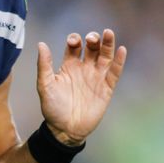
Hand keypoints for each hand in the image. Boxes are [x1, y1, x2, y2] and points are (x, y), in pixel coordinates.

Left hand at [36, 29, 127, 145]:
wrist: (65, 129)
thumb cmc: (52, 107)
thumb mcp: (45, 85)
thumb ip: (44, 65)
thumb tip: (41, 44)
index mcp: (69, 65)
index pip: (74, 46)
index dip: (75, 40)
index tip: (73, 42)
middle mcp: (84, 68)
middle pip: (92, 48)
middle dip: (92, 39)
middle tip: (91, 38)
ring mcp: (96, 78)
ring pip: (105, 57)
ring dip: (107, 45)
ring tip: (108, 33)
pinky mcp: (106, 89)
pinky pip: (115, 73)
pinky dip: (119, 62)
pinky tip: (122, 50)